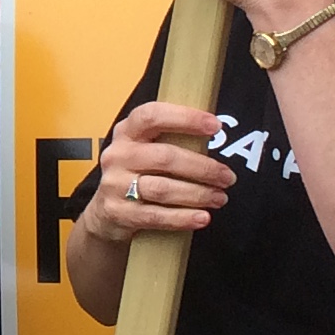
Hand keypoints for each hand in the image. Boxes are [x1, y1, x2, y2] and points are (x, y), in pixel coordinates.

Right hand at [81, 100, 234, 246]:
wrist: (107, 212)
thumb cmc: (137, 175)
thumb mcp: (146, 149)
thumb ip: (173, 140)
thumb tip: (218, 136)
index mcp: (127, 132)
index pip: (152, 116)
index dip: (185, 118)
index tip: (215, 126)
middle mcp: (118, 155)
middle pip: (165, 157)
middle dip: (203, 167)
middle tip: (227, 176)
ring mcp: (115, 184)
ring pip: (162, 188)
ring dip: (197, 194)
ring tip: (219, 197)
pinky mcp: (118, 212)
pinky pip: (155, 216)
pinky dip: (182, 218)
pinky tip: (202, 217)